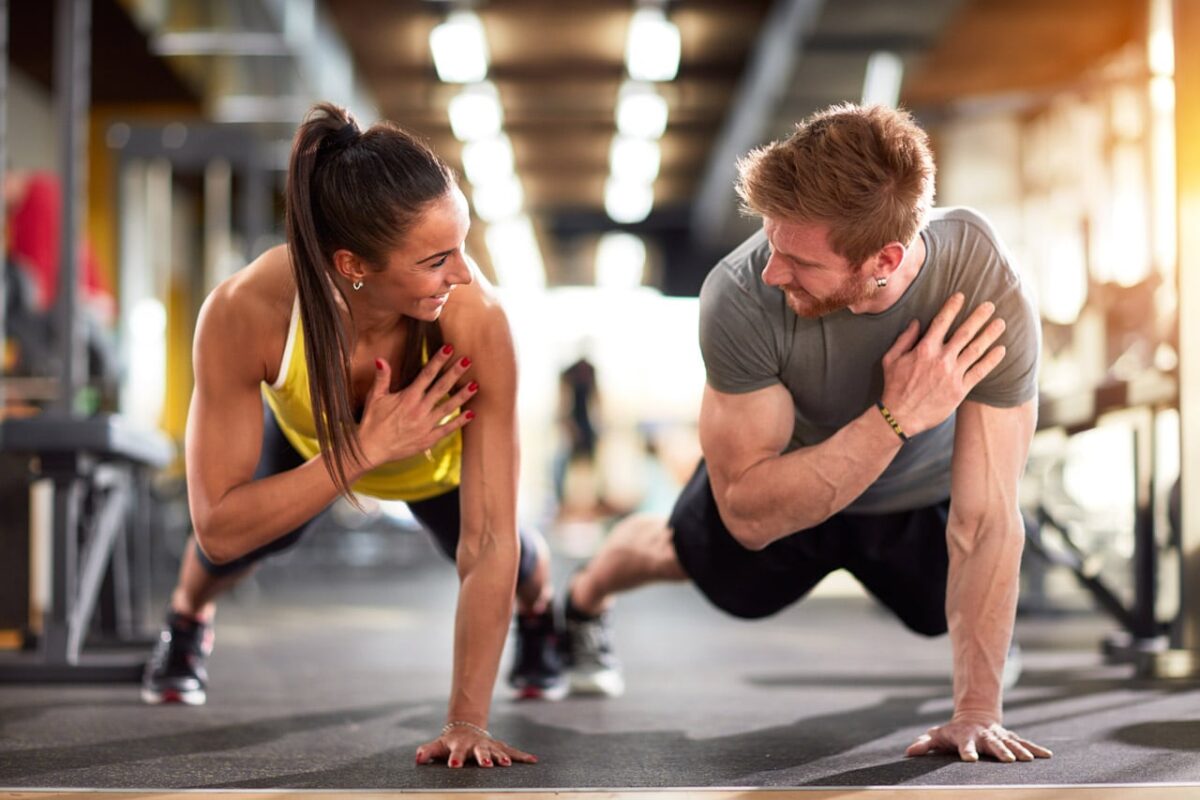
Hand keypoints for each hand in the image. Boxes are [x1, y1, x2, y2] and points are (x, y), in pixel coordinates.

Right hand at [356, 345, 477, 468]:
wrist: (370, 449)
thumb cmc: (371, 422)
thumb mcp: (374, 397)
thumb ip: (382, 378)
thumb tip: (380, 359)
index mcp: (407, 397)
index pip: (426, 374)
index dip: (438, 360)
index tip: (449, 348)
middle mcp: (419, 409)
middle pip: (441, 387)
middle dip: (455, 373)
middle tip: (468, 361)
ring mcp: (426, 425)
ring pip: (448, 407)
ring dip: (462, 396)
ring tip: (476, 385)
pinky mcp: (428, 439)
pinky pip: (447, 429)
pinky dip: (460, 422)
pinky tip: (471, 414)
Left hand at [415, 725, 536, 767]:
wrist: (465, 727)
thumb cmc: (450, 741)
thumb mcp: (438, 745)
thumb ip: (427, 751)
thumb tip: (417, 758)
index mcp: (460, 745)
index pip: (457, 753)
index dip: (455, 759)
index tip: (454, 765)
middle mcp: (476, 744)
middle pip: (480, 751)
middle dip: (484, 758)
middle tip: (486, 764)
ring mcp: (489, 745)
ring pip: (497, 751)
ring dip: (502, 758)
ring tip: (506, 765)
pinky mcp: (499, 747)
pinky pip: (512, 751)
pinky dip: (523, 756)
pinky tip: (533, 761)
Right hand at [880, 293, 1006, 436]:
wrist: (900, 416)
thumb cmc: (894, 387)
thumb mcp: (891, 359)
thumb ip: (904, 339)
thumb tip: (917, 322)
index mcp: (924, 349)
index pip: (941, 322)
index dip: (952, 307)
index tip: (962, 296)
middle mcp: (941, 359)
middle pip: (964, 333)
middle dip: (978, 317)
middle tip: (990, 305)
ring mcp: (952, 375)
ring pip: (976, 350)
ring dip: (990, 335)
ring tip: (1001, 323)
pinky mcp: (960, 390)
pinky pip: (979, 372)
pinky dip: (991, 360)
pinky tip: (1001, 350)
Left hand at [906, 718, 1051, 762]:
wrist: (974, 717)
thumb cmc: (953, 732)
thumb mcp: (937, 736)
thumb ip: (924, 744)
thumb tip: (909, 753)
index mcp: (965, 737)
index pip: (964, 744)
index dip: (966, 751)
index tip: (969, 759)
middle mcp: (984, 736)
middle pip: (992, 744)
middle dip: (1000, 751)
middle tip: (1007, 760)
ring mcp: (998, 736)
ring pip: (1010, 743)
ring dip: (1019, 751)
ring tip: (1028, 760)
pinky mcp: (1010, 738)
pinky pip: (1024, 743)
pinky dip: (1035, 749)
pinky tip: (1047, 756)